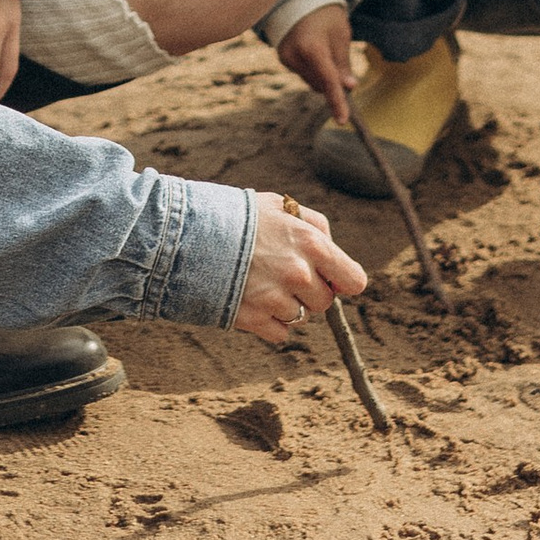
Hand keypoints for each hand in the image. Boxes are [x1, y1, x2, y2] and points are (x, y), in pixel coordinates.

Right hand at [236, 193, 366, 347]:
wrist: (185, 235)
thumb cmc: (235, 216)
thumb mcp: (278, 206)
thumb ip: (312, 224)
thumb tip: (331, 249)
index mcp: (311, 244)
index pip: (354, 280)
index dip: (342, 281)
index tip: (331, 278)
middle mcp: (299, 275)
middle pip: (324, 302)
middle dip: (309, 292)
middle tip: (282, 274)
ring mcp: (277, 300)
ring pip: (301, 318)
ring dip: (287, 306)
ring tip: (260, 284)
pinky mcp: (255, 320)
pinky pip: (280, 334)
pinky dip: (269, 323)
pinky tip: (251, 301)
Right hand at [275, 3, 356, 120]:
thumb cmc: (326, 16)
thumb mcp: (341, 36)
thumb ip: (343, 63)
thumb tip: (349, 88)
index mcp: (311, 47)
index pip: (327, 80)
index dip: (337, 101)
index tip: (343, 120)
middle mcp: (294, 55)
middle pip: (319, 84)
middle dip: (333, 83)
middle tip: (345, 71)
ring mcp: (285, 58)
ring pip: (311, 82)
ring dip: (323, 76)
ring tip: (326, 51)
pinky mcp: (283, 59)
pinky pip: (304, 74)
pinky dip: (313, 70)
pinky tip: (314, 52)